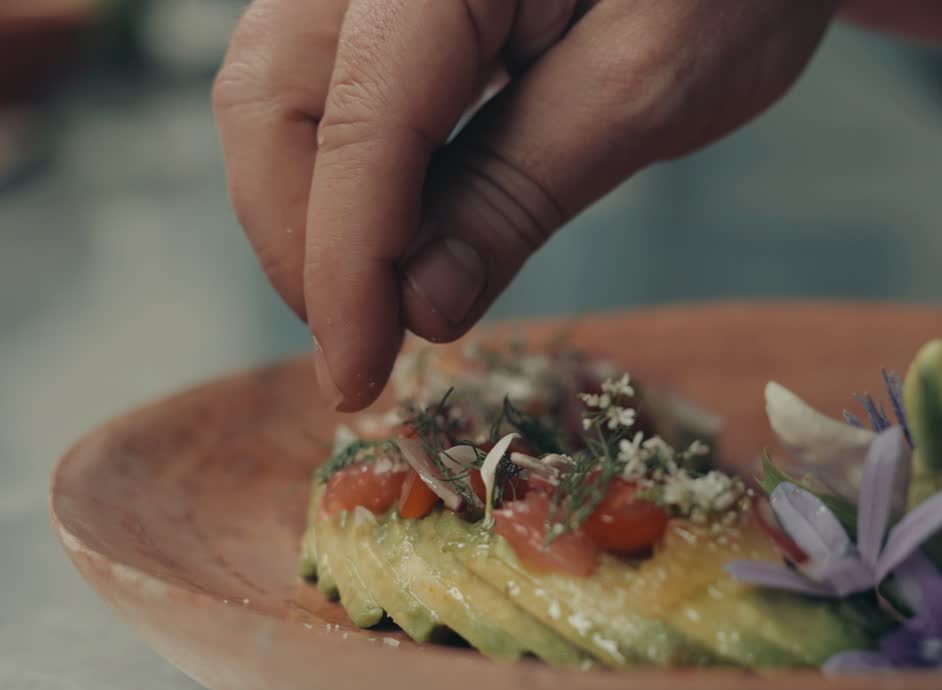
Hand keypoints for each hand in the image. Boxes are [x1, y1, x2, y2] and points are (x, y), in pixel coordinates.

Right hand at [213, 0, 838, 410]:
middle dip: (302, 242)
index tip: (356, 377)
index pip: (361, 120)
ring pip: (283, 93)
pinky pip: (328, 85)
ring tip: (375, 309)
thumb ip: (521, 189)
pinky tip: (391, 241)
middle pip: (273, 95)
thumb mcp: (644, 89)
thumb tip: (417, 307)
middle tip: (364, 352)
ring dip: (312, 214)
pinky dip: (346, 176)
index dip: (345, 265)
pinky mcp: (392, 1)